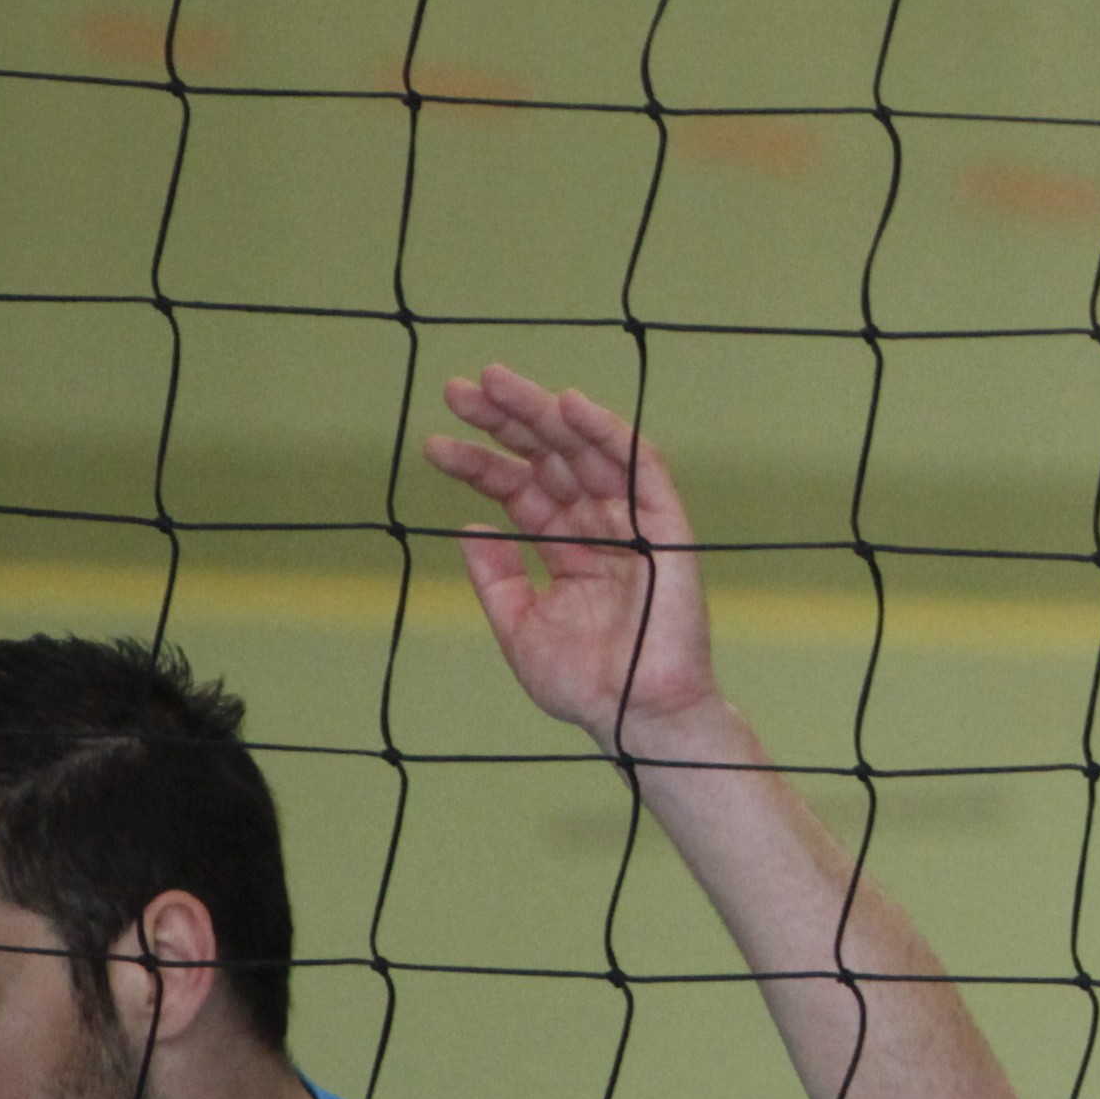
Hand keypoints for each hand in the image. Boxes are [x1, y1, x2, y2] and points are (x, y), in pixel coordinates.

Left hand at [424, 366, 717, 747]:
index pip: (518, 492)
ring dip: (542, 413)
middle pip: (546, 458)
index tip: (435, 445)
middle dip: (504, 422)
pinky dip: (608, 433)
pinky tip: (569, 404)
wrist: (635, 716)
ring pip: (584, 450)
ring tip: (496, 382)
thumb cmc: (586, 685)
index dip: (479, 465)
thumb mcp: (520, 628)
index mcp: (563, 549)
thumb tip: (468, 530)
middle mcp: (595, 527)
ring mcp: (630, 523)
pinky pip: (640, 468)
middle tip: (458, 389)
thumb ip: (496, 579)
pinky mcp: (664, 527)